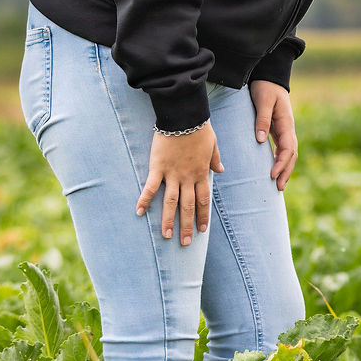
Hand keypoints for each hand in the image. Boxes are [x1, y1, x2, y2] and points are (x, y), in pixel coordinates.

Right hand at [137, 125, 222, 245]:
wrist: (184, 116)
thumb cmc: (199, 128)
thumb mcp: (213, 144)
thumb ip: (215, 159)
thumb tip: (221, 170)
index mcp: (201, 173)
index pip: (203, 200)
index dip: (202, 216)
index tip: (201, 230)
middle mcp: (188, 177)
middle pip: (188, 206)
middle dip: (187, 226)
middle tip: (185, 244)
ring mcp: (172, 174)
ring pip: (171, 202)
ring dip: (168, 220)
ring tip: (167, 236)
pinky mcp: (157, 168)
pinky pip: (150, 187)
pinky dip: (144, 200)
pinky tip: (138, 212)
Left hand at [251, 80, 297, 190]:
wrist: (269, 77)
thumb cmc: (265, 88)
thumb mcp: (263, 101)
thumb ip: (262, 119)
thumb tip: (261, 140)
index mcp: (286, 123)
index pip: (288, 148)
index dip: (281, 163)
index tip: (272, 174)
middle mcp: (288, 129)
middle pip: (292, 155)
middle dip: (286, 172)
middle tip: (278, 187)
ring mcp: (285, 130)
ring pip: (289, 154)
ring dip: (285, 169)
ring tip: (279, 185)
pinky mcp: (279, 130)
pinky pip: (283, 149)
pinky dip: (281, 161)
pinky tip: (274, 170)